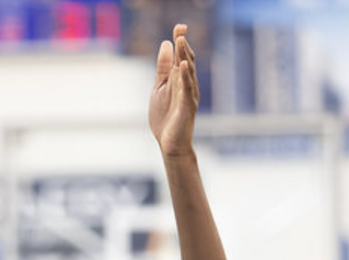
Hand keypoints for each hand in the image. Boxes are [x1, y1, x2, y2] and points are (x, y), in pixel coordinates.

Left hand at [148, 24, 199, 156]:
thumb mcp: (159, 88)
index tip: (179, 27)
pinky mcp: (187, 107)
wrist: (170, 144)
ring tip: (181, 40)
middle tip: (180, 29)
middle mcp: (187, 85)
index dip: (180, 42)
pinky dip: (185, 77)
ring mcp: (189, 95)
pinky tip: (182, 65)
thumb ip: (163, 68)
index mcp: (179, 79)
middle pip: (186, 60)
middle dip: (183, 45)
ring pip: (188, 72)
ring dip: (184, 55)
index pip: (181, 56)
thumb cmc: (165, 118)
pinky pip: (187, 89)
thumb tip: (166, 44)